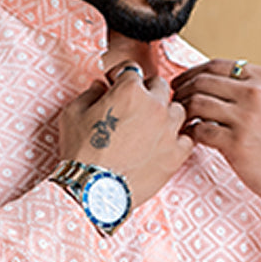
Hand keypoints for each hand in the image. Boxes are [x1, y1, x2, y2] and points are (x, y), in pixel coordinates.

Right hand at [58, 64, 190, 206]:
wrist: (93, 191)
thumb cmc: (81, 153)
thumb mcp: (73, 114)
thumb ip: (90, 94)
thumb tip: (99, 87)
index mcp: (130, 90)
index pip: (132, 70)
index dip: (122, 77)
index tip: (118, 84)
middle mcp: (155, 105)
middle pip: (160, 86)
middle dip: (147, 92)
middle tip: (135, 107)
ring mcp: (169, 130)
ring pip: (178, 110)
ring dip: (165, 115)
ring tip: (151, 128)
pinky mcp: (176, 154)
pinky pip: (186, 139)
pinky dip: (177, 140)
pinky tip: (164, 146)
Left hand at [172, 58, 260, 261]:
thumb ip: (253, 90)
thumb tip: (213, 82)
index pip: (217, 66)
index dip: (192, 73)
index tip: (181, 84)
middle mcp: (257, 93)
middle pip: (203, 81)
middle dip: (182, 90)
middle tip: (172, 103)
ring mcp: (247, 118)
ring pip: (197, 103)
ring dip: (182, 111)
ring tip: (179, 122)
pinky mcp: (237, 144)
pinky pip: (199, 131)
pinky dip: (189, 133)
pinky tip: (188, 139)